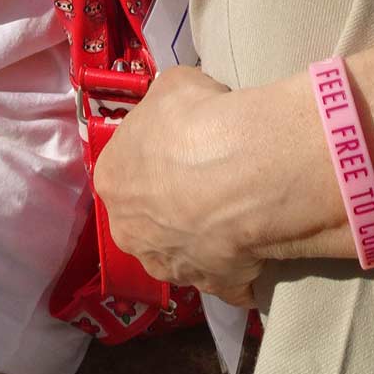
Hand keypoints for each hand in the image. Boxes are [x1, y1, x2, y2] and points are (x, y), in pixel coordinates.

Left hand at [93, 67, 264, 305]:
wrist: (242, 171)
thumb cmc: (197, 121)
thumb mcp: (175, 86)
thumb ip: (167, 104)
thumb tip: (179, 110)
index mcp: (113, 179)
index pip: (129, 169)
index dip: (158, 158)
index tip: (186, 148)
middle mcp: (129, 230)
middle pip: (149, 217)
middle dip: (174, 203)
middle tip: (211, 180)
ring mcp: (169, 266)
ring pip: (183, 251)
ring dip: (203, 236)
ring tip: (238, 209)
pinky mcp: (213, 288)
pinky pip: (227, 279)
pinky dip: (242, 268)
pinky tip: (259, 244)